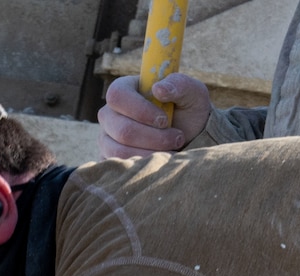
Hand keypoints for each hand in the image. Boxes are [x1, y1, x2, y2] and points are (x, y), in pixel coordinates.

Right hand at [98, 74, 213, 157]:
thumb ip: (179, 84)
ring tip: (172, 148)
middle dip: (154, 138)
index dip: (140, 110)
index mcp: (124, 91)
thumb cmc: (189, 111)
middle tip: (177, 138)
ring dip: (151, 153)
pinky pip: (120, 166)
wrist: (190, 138)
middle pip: (122, 129)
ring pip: (120, 151)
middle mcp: (110, 114)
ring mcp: (106, 138)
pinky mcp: (109, 158)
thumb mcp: (192, 93)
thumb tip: (158, 89)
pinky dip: (144, 165)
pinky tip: (160, 159)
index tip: (164, 120)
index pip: (117, 96)